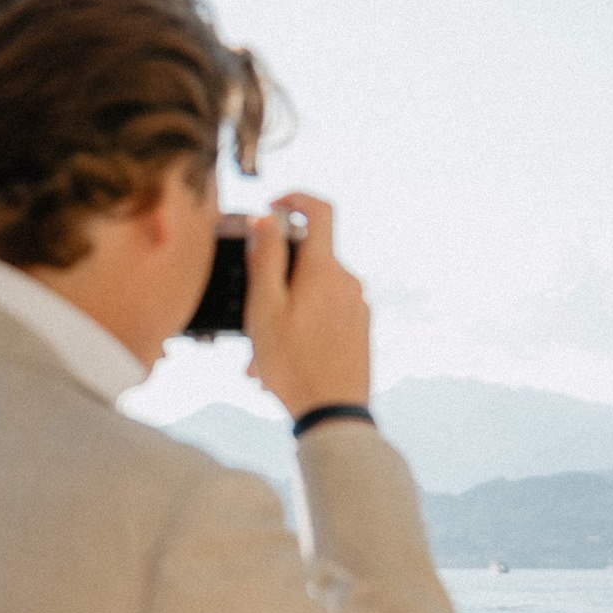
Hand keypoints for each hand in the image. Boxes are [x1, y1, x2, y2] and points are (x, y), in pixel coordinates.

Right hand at [243, 193, 370, 418]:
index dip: (294, 199)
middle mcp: (347, 281)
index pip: (319, 210)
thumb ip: (266, 258)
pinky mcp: (361, 327)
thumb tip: (267, 220)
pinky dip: (302, 326)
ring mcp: (357, 305)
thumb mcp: (265, 308)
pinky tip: (282, 360)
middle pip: (309, 258)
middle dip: (276, 277)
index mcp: (324, 270)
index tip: (273, 209)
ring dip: (285, 311)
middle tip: (251, 310)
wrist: (334, 413)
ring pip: (313, 292)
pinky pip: (325, 314)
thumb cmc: (294, 365)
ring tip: (261, 352)